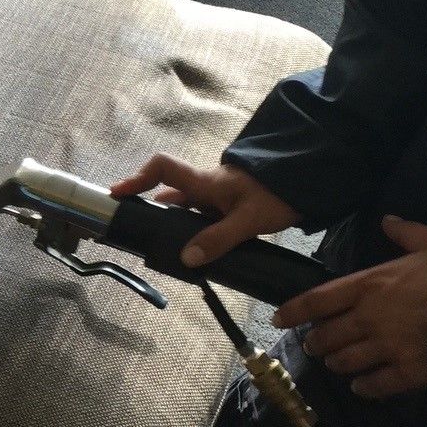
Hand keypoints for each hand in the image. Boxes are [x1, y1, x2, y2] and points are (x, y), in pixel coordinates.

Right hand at [110, 155, 299, 266]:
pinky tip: (196, 251)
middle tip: (138, 234)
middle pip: (167, 194)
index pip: (163, 168)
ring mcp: (216, 198)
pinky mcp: (227, 208)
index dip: (137, 177)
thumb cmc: (277, 193)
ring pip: (184, 210)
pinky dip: (193, 232)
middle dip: (151, 212)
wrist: (308, 182)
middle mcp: (205, 187)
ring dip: (174, 226)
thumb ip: (218, 238)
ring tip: (166, 251)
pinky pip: (200, 219)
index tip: (118, 194)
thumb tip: (186, 258)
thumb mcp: (249, 219)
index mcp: (204, 182)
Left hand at [272, 216, 426, 398]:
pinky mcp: (409, 372)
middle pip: (327, 336)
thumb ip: (407, 234)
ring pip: (346, 362)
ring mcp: (388, 348)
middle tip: (313, 345)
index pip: (319, 300)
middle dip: (316, 342)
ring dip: (336, 363)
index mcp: (371, 285)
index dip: (294, 311)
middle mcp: (370, 318)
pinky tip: (361, 388)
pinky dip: (365, 388)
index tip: (278, 319)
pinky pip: (377, 385)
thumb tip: (388, 220)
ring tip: (335, 364)